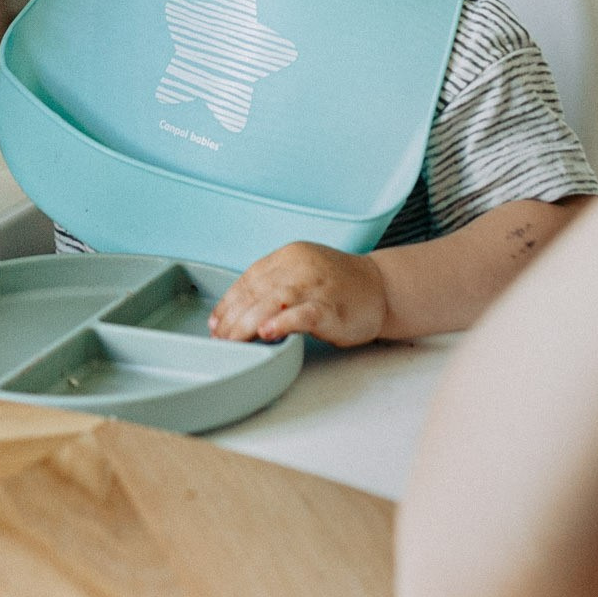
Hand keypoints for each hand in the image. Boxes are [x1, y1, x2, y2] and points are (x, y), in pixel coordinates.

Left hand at [208, 241, 387, 347]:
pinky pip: (305, 313)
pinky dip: (284, 321)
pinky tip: (268, 331)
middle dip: (233, 317)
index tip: (215, 322)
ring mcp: (317, 285)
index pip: (249, 278)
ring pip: (274, 301)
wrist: (382, 287)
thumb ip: (273, 287)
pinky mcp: (333, 307)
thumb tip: (235, 313)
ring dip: (248, 322)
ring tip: (233, 339)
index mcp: (289, 256)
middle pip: (257, 291)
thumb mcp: (302, 274)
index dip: (229, 302)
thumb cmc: (338, 286)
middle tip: (221, 339)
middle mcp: (300, 266)